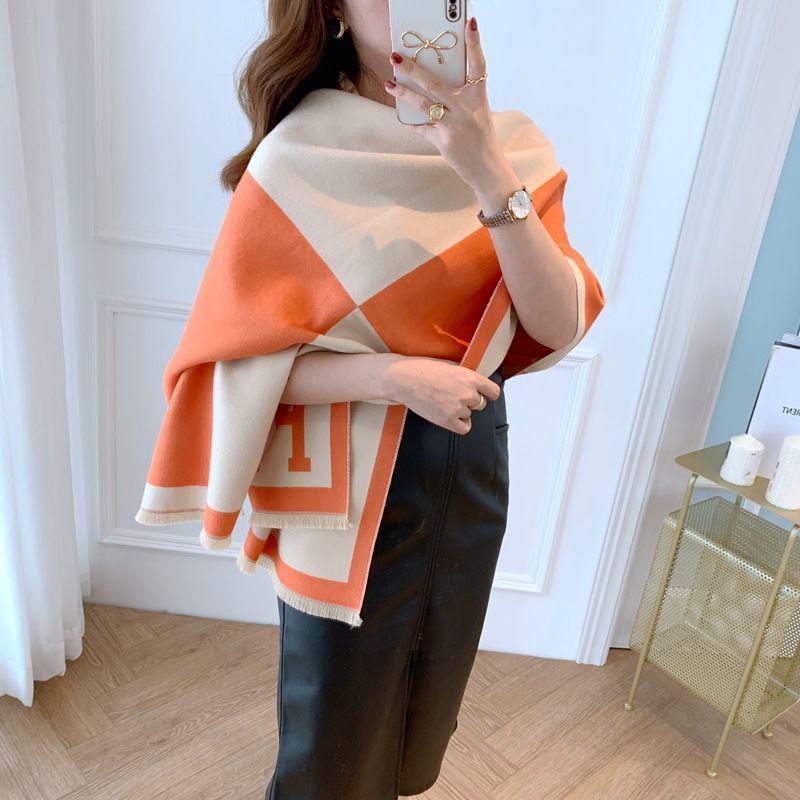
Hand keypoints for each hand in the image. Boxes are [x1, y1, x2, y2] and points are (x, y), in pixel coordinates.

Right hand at [382, 356, 500, 434]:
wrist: (405, 379)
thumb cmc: (424, 369)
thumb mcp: (451, 365)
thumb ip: (466, 375)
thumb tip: (476, 382)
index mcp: (470, 377)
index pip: (493, 391)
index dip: (488, 393)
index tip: (484, 394)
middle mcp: (467, 394)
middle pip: (481, 404)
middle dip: (471, 401)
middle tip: (455, 395)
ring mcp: (458, 408)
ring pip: (469, 414)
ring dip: (461, 410)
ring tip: (445, 401)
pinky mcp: (447, 420)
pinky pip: (464, 428)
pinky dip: (460, 423)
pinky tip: (452, 416)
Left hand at [384, 15, 508, 191]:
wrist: (486, 168)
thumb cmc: (481, 137)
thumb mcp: (478, 112)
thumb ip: (462, 97)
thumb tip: (433, 84)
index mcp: (478, 97)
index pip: (478, 65)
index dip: (475, 43)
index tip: (470, 23)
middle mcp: (466, 109)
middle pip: (434, 83)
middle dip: (413, 69)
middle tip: (396, 57)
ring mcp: (453, 125)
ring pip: (422, 104)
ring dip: (403, 93)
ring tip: (389, 84)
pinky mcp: (443, 141)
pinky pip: (422, 127)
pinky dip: (413, 122)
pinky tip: (402, 115)